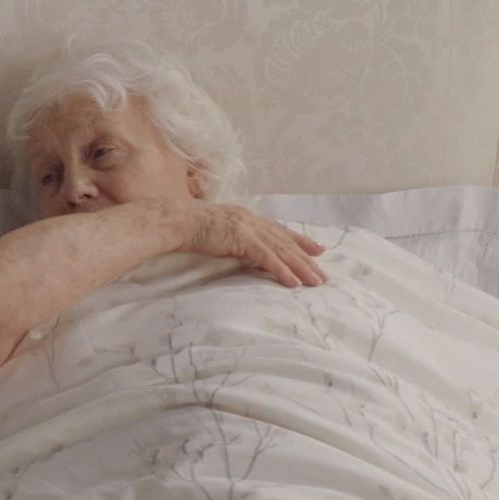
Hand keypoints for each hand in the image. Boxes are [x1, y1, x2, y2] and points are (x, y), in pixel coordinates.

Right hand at [176, 202, 326, 287]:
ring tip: (316, 282)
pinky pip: (268, 258)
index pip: (278, 230)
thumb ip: (231, 237)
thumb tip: (237, 249)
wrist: (176, 221)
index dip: (299, 240)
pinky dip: (282, 270)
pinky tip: (294, 282)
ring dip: (301, 267)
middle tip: (322, 274)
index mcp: (246, 217)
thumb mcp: (216, 231)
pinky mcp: (243, 238)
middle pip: (285, 241)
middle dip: (306, 258)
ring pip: (282, 250)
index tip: (316, 249)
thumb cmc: (188, 227)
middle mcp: (252, 220)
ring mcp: (248, 228)